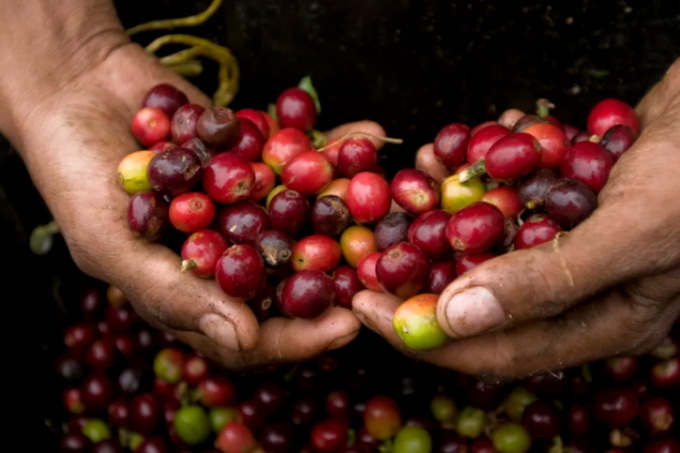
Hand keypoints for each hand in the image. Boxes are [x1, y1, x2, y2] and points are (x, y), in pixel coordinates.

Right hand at [0, 0, 375, 368]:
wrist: (75, 86)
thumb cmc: (74, 175)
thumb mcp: (110, 242)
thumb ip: (174, 293)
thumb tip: (245, 340)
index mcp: (194, 291)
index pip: (253, 332)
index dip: (298, 336)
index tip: (344, 328)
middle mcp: (227, 252)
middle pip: (293, 280)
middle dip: (340, 277)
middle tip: (385, 272)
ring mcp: (247, 203)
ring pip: (309, 216)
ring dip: (354, 207)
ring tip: (397, 201)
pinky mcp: (257, 156)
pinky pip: (302, 157)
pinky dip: (334, 145)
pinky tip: (368, 134)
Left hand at [354, 57, 679, 381]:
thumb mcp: (632, 232)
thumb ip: (547, 281)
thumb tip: (456, 319)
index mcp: (602, 323)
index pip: (498, 350)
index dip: (427, 335)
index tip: (367, 310)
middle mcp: (580, 294)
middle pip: (482, 304)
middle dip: (420, 277)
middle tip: (366, 257)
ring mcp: (569, 247)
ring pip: (485, 248)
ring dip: (441, 217)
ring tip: (405, 188)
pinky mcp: (561, 205)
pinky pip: (503, 202)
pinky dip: (475, 178)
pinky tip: (450, 152)